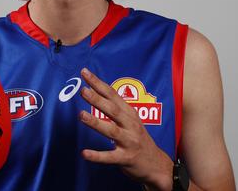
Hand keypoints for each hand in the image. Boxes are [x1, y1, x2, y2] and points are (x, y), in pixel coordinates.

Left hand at [78, 69, 173, 190]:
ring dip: (96, 123)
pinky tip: (85, 153)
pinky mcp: (126, 158)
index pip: (113, 95)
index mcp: (130, 113)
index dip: (99, 83)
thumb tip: (94, 91)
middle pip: (112, 110)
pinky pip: (110, 157)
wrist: (156, 164)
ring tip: (81, 115)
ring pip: (111, 131)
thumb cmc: (138, 139)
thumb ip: (115, 108)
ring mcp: (129, 142)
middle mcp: (130, 125)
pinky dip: (97, 155)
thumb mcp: (131, 120)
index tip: (85, 73)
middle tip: (83, 90)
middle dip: (98, 99)